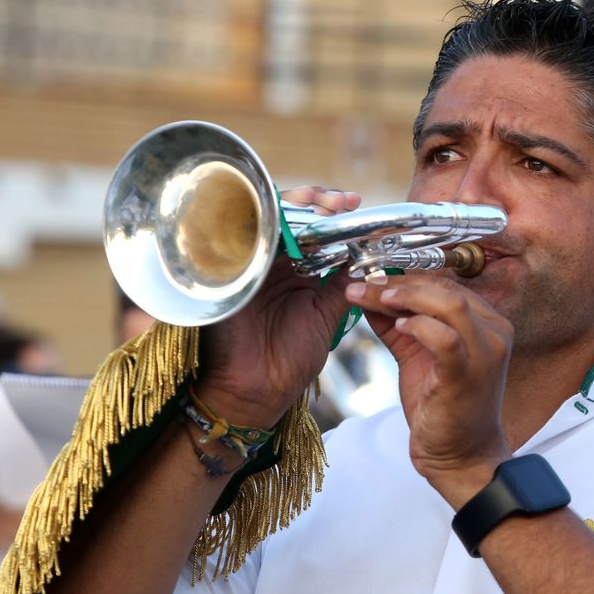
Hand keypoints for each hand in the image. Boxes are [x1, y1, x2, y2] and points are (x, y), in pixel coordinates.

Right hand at [195, 187, 359, 427]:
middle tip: (340, 203)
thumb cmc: (289, 359)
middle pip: (288, 215)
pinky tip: (284, 216)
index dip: (332, 213)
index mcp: (294, 271)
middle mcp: (271, 262)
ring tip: (321, 205)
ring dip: (294, 206)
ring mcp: (248, 264)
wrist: (257, 391)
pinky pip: (239, 236)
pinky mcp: (226, 272)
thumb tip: (367, 258)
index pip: (312, 229)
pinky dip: (261, 222)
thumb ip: (342, 284)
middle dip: (316, 202)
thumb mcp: (325, 315)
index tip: (354, 205)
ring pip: (265, 218)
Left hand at [344, 274, 511, 505]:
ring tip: (377, 298)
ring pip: (449, 304)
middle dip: (400, 282)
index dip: (406, 275)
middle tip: (364, 283)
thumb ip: (397, 324)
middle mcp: (493, 332)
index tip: (371, 277)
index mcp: (486, 323)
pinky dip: (419, 326)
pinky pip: (445, 338)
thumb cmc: (444, 407)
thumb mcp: (416, 355)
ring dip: (408, 296)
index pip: (446, 284)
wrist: (460, 455)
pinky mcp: (468, 375)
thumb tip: (367, 295)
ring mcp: (485, 353)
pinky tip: (399, 326)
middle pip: (446, 288)